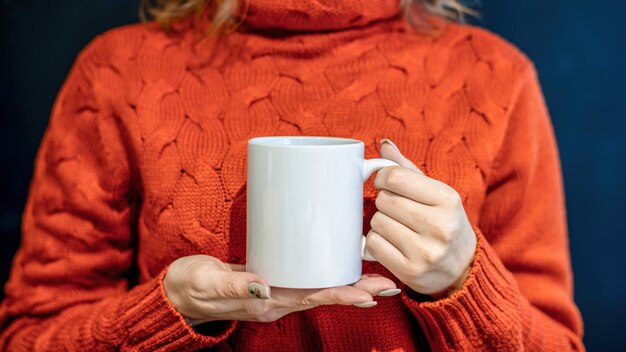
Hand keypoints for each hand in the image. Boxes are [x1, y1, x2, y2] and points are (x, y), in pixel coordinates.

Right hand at [163, 255, 398, 324]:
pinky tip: (340, 267)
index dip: (341, 295)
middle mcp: (277, 301)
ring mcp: (276, 293)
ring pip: (319, 289)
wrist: (179, 292)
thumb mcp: (208, 283)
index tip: (369, 294)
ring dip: (349, 284)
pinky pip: (306, 280)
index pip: (311, 299)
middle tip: (388, 285)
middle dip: (357, 291)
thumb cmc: (192, 287)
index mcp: (266, 304)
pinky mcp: (273, 280)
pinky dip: (327, 275)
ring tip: (378, 279)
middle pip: (324, 295)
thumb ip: (234, 286)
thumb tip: (264, 287)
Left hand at [364, 139, 476, 296]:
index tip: (385, 184)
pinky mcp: (411, 271)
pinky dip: (376, 242)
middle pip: (384, 201)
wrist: (463, 268)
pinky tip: (391, 244)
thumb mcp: (436, 194)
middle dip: (383, 202)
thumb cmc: (444, 224)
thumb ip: (407, 169)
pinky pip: (373, 245)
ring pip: (377, 223)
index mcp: (448, 199)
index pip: (396, 177)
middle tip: (396, 210)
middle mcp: (440, 226)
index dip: (383, 178)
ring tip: (397, 228)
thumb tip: (384, 144)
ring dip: (380, 223)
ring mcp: (426, 251)